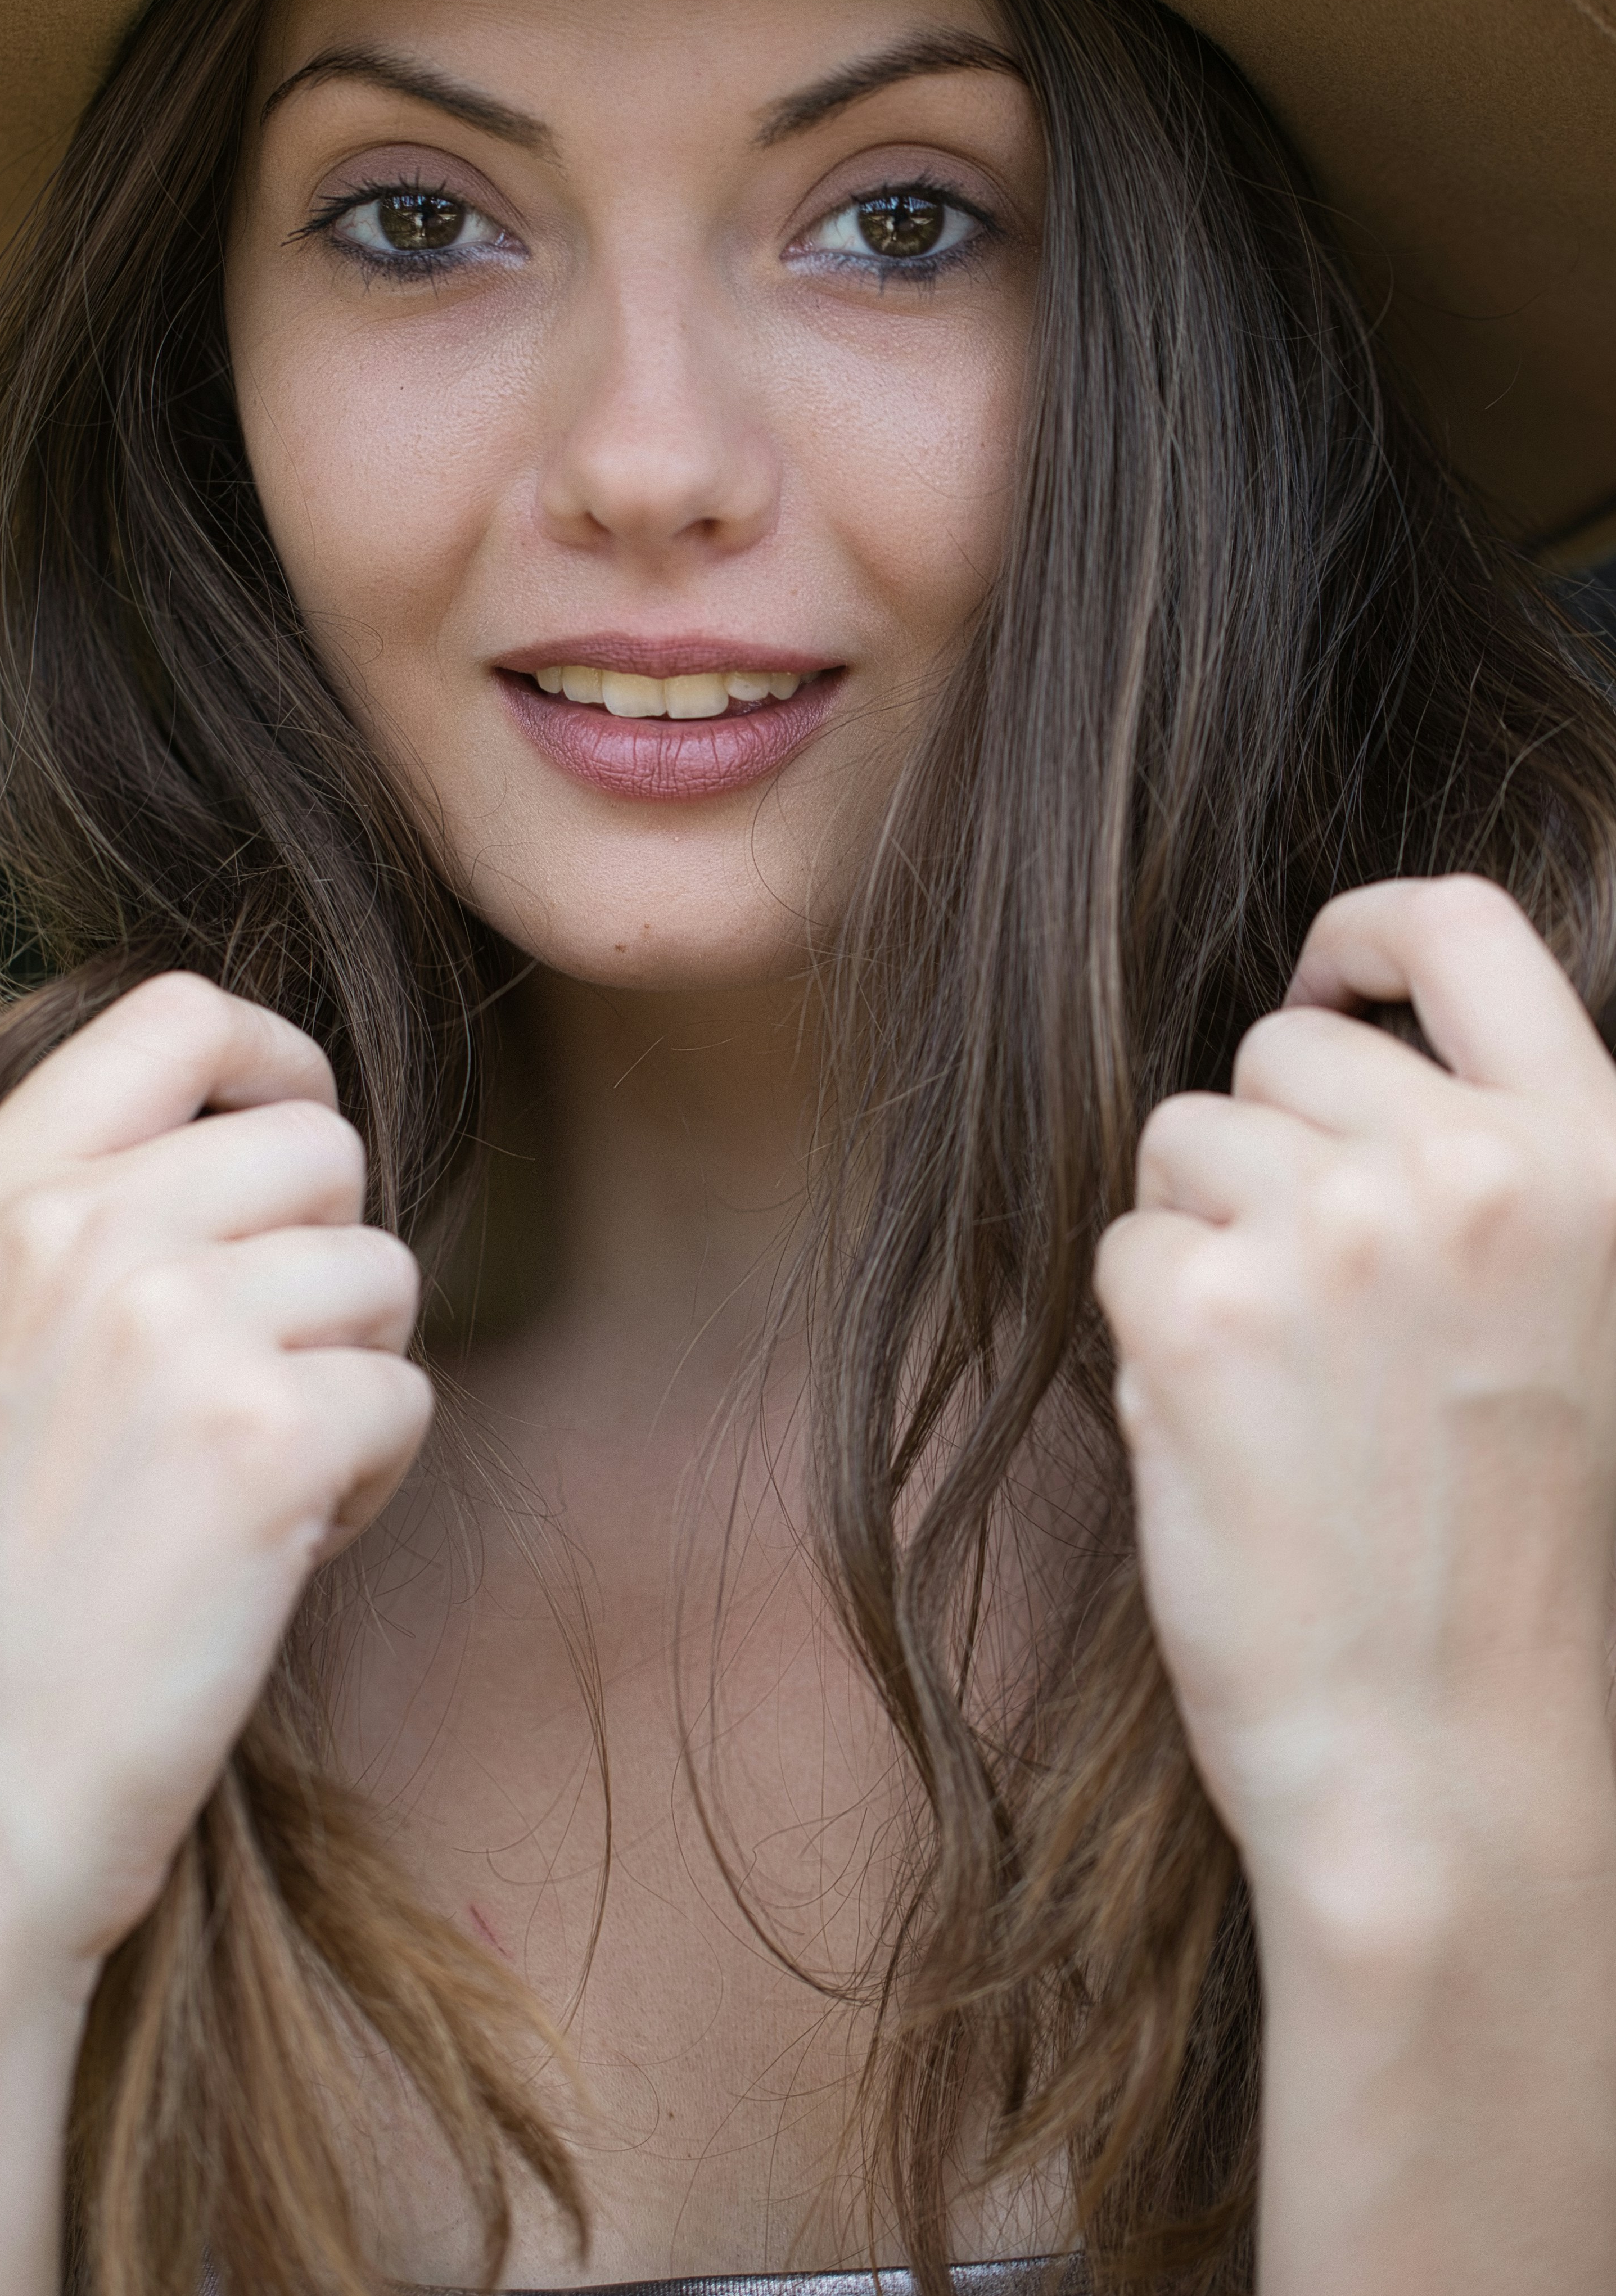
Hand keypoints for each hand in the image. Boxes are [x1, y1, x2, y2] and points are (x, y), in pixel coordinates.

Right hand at [0, 974, 430, 1983]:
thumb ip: (79, 1214)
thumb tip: (257, 1120)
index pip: (175, 1012)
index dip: (274, 1058)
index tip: (288, 1139)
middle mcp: (69, 1236)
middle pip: (316, 1143)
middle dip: (325, 1256)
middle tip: (255, 1379)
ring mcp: (167, 1331)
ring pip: (381, 1270)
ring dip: (348, 1376)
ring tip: (248, 1479)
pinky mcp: (264, 1442)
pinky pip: (404, 1394)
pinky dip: (370, 1477)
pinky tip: (275, 1547)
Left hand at [1098, 876, 1615, 1911]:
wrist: (1452, 1766)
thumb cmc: (1505, 1553)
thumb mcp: (1571, 1312)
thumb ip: (1482, 1167)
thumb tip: (1323, 1029)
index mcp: (1594, 1156)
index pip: (1463, 928)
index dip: (1364, 929)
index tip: (1320, 979)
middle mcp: (1472, 1168)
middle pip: (1279, 1052)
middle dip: (1266, 1147)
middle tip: (1323, 1312)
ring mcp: (1332, 1231)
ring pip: (1181, 1143)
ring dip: (1205, 1241)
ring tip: (1290, 1389)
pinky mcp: (1202, 1308)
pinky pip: (1125, 1247)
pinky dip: (1152, 1330)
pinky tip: (1232, 1434)